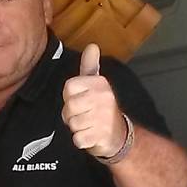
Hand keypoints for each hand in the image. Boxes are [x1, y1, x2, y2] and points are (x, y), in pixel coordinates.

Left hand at [61, 44, 126, 159]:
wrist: (118, 134)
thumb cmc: (101, 108)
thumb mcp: (96, 84)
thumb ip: (90, 66)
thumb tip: (92, 46)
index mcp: (99, 84)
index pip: (68, 88)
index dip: (70, 97)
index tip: (80, 100)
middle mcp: (103, 98)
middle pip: (69, 107)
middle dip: (71, 115)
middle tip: (83, 115)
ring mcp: (103, 117)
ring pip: (72, 123)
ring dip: (76, 128)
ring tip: (88, 124)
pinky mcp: (101, 135)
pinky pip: (78, 139)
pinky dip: (81, 140)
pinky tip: (90, 135)